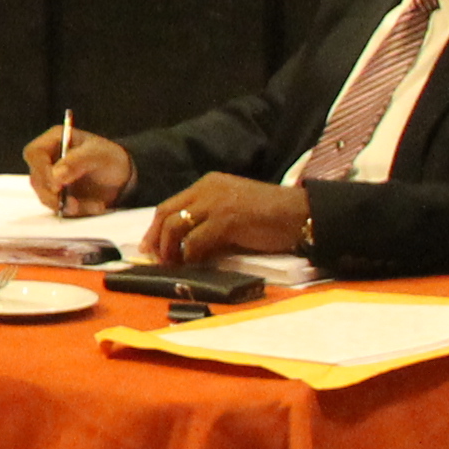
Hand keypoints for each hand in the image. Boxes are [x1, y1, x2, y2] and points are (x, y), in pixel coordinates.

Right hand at [28, 128, 135, 214]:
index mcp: (53, 140)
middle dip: (54, 195)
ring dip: (68, 205)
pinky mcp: (57, 196)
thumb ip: (77, 161)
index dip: (41, 170)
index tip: (57, 186)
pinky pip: (59, 208)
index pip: (34, 154)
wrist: (123, 175)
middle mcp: (47, 160)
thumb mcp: (98, 154)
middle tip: (74, 204)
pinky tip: (96, 206)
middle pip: (37, 179)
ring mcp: (50, 179)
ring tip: (95, 205)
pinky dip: (77, 211)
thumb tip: (56, 175)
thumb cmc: (109, 157)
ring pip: (45, 197)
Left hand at [143, 173, 307, 265]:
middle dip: (157, 240)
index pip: (170, 206)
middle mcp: (207, 189)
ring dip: (171, 250)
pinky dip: (191, 255)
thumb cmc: (269, 215)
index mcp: (207, 184)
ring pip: (176, 227)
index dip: (155, 229)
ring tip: (175, 264)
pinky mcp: (226, 219)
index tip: (149, 247)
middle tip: (157, 260)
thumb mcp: (231, 209)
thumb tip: (183, 245)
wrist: (299, 213)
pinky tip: (196, 264)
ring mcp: (216, 203)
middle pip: (166, 215)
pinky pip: (196, 241)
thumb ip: (208, 218)